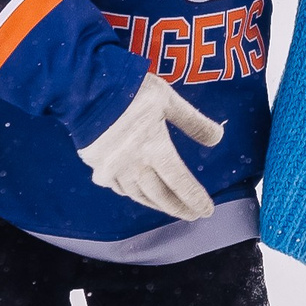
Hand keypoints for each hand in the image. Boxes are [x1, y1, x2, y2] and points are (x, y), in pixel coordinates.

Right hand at [77, 74, 225, 219]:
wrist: (86, 89)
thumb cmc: (131, 91)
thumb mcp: (168, 100)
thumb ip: (193, 122)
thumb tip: (218, 137)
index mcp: (155, 150)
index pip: (180, 183)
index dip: (195, 199)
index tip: (206, 210)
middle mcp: (135, 166)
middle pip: (160, 196)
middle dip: (178, 207)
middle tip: (191, 215)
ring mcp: (114, 169)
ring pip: (138, 195)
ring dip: (155, 204)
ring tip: (167, 207)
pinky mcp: (97, 165)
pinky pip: (117, 187)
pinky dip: (130, 192)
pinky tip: (135, 191)